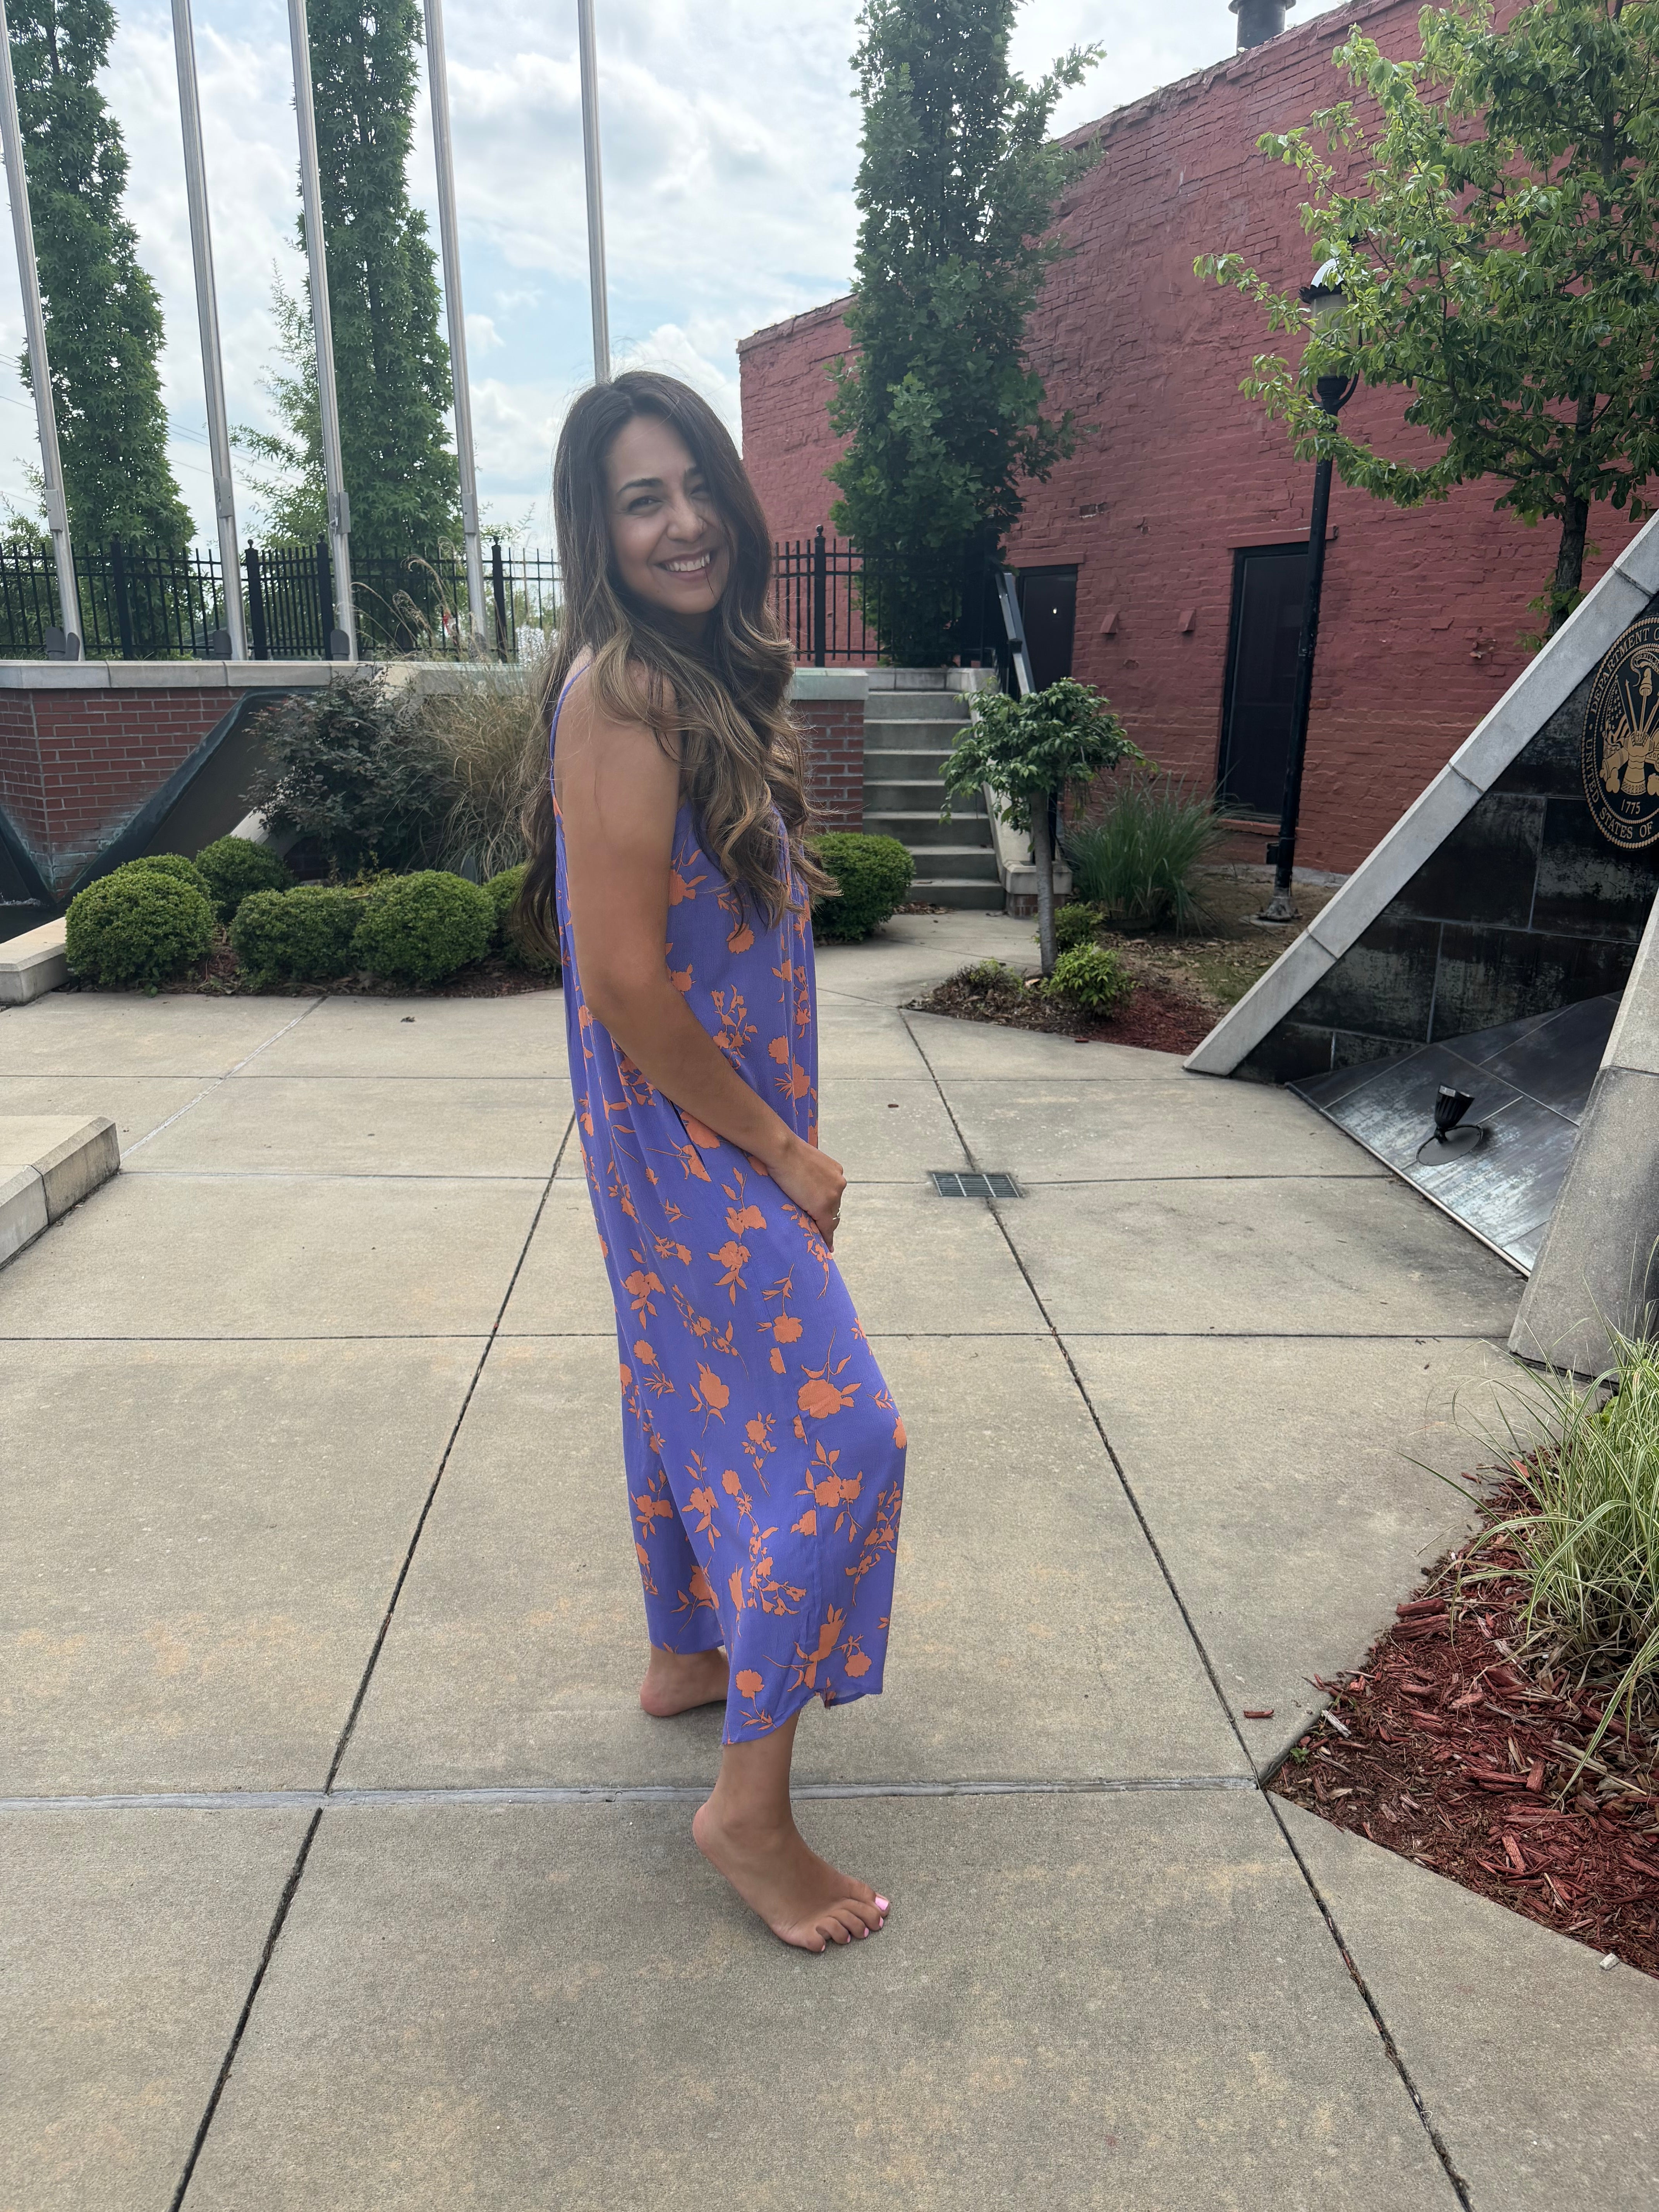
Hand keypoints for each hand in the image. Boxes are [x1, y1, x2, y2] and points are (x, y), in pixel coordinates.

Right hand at [769, 1130, 845, 1250]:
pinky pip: (826, 1228)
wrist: (781, 1150)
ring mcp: (832, 1196)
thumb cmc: (785, 1151)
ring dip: (824, 1227)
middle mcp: (839, 1183)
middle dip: (828, 1219)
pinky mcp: (822, 1207)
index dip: (829, 1207)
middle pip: (835, 1208)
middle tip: (821, 1230)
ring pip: (831, 1219)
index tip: (828, 1216)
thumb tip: (801, 1182)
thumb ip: (808, 1174)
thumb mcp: (803, 1162)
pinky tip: (826, 1245)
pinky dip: (826, 1237)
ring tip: (821, 1238)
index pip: (833, 1195)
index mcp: (835, 1171)